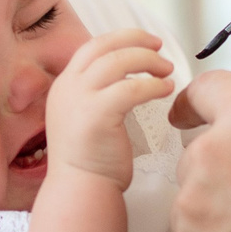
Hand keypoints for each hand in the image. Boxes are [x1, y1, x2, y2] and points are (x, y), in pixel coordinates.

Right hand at [46, 29, 176, 188]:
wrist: (80, 191)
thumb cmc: (90, 163)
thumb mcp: (84, 118)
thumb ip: (97, 95)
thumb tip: (125, 78)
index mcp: (64, 87)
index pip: (91, 48)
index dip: (120, 39)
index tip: (143, 43)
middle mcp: (67, 88)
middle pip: (104, 46)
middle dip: (135, 41)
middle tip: (159, 47)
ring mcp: (79, 99)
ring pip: (118, 61)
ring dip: (148, 61)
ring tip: (166, 70)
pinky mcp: (97, 114)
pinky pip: (132, 88)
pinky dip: (153, 85)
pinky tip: (166, 89)